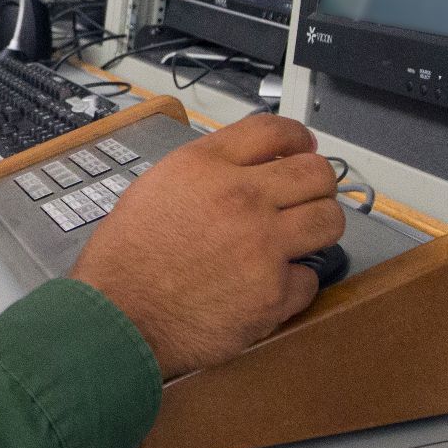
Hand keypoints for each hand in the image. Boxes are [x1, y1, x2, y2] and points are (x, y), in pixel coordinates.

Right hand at [68, 114, 343, 379]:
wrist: (117, 316)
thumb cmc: (125, 259)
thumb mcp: (156, 186)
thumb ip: (206, 171)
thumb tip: (244, 169)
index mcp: (206, 166)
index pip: (274, 130)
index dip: (297, 137)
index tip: (303, 147)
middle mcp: (240, 198)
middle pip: (316, 172)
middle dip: (317, 183)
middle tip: (308, 196)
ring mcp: (262, 246)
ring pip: (330, 220)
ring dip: (318, 227)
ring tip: (300, 238)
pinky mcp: (273, 293)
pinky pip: (310, 280)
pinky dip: (293, 284)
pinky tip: (268, 286)